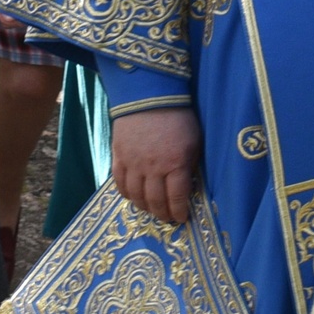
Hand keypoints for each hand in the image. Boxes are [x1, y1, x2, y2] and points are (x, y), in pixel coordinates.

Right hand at [111, 106, 199, 224]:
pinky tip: (133, 197)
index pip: (176, 198)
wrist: (149, 95)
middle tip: (167, 218)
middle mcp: (153, 168)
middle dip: (163, 214)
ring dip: (145, 207)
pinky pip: (119, 183)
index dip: (178, 212)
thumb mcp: (194, 141)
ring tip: (151, 210)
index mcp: (175, 163)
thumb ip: (190, 165)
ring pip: (136, 196)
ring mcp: (133, 163)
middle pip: (155, 201)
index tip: (182, 218)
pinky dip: (126, 194)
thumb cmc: (178, 117)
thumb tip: (187, 186)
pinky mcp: (118, 156)